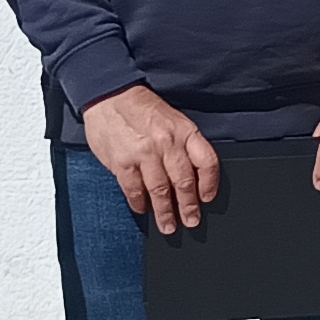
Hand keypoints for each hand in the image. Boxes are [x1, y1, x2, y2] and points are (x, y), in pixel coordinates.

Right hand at [81, 84, 218, 234]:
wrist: (110, 93)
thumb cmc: (142, 108)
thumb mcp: (171, 118)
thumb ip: (182, 143)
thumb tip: (191, 174)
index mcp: (184, 131)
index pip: (207, 161)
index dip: (210, 183)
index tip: (207, 198)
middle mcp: (167, 143)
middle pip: (184, 182)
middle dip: (188, 206)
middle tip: (191, 221)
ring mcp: (144, 153)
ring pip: (160, 191)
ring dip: (165, 212)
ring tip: (168, 226)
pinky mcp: (122, 161)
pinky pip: (134, 189)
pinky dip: (139, 202)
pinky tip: (142, 209)